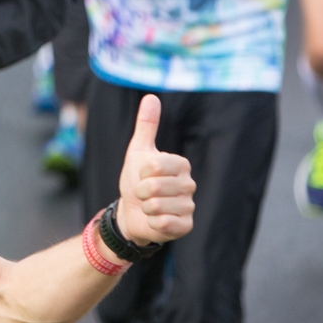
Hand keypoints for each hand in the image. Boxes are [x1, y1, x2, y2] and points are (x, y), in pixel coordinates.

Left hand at [114, 94, 194, 246]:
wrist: (132, 211)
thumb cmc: (137, 179)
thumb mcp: (138, 151)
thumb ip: (147, 125)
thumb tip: (151, 96)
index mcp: (181, 164)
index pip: (154, 165)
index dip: (140, 172)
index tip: (142, 174)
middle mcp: (189, 184)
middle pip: (154, 186)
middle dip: (139, 190)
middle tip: (143, 193)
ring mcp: (189, 205)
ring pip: (157, 206)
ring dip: (145, 207)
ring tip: (148, 206)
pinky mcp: (186, 225)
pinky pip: (164, 223)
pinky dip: (152, 222)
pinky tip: (155, 219)